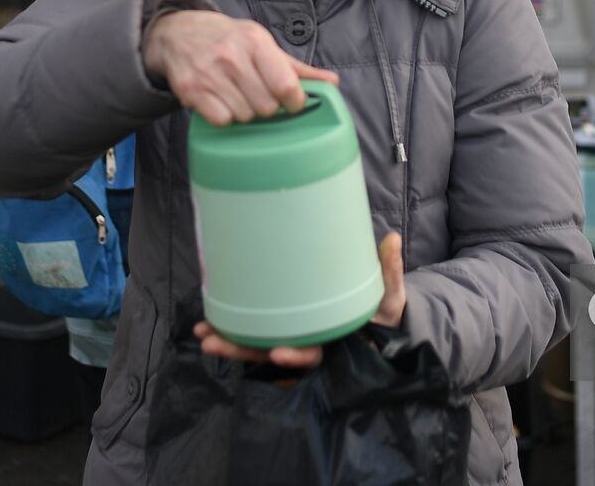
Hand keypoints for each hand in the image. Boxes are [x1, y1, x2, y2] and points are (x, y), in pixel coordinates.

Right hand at [144, 10, 338, 125]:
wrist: (176, 33)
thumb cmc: (228, 39)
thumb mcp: (262, 43)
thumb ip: (296, 67)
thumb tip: (332, 83)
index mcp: (255, 41)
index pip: (285, 84)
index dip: (295, 101)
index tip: (293, 103)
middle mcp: (232, 56)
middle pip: (267, 106)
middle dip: (268, 107)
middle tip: (260, 95)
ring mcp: (209, 74)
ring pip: (245, 116)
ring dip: (247, 112)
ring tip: (239, 95)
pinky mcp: (190, 90)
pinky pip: (222, 120)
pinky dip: (225, 117)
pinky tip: (222, 102)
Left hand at [193, 232, 407, 365]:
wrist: (379, 320)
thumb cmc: (384, 312)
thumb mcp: (391, 294)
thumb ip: (389, 270)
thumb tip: (392, 238)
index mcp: (334, 339)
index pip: (313, 353)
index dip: (295, 356)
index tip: (276, 352)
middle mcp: (309, 342)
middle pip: (272, 353)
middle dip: (241, 349)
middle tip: (212, 341)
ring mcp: (294, 336)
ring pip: (258, 344)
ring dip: (229, 340)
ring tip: (202, 332)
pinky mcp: (282, 325)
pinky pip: (257, 330)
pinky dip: (235, 325)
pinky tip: (212, 318)